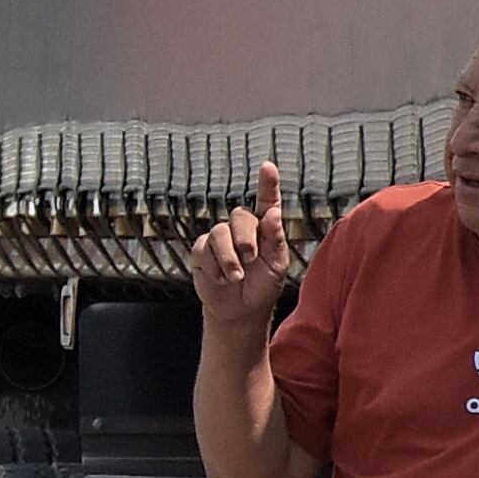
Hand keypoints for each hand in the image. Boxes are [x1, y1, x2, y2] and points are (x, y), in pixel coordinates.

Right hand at [188, 162, 294, 331]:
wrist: (240, 311)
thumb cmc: (263, 286)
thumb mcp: (277, 265)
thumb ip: (275, 239)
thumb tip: (272, 213)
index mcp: (265, 228)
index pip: (267, 201)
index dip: (267, 183)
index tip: (268, 166)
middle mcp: (242, 229)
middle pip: (239, 216)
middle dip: (245, 238)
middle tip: (250, 259)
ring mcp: (220, 239)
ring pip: (219, 233)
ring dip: (229, 258)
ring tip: (236, 277)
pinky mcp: (201, 251)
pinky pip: (203, 250)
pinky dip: (214, 267)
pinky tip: (222, 278)